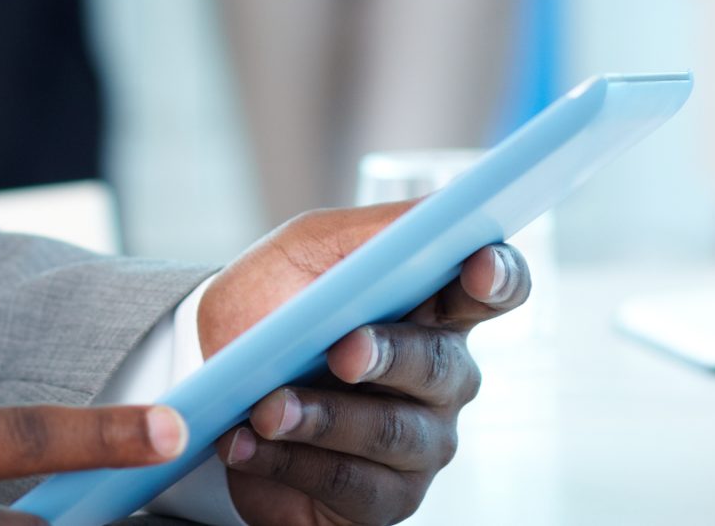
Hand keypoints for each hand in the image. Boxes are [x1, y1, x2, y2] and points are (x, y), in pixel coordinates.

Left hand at [197, 206, 530, 524]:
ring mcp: (422, 442)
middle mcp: (445, 376)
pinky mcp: (385, 499)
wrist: (215, 384)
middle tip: (340, 351)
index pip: (497, 286)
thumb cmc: (272, 305)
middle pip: (440, 365)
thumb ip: (367, 235)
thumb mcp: (304, 251)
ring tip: (265, 407)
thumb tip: (429, 217)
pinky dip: (291, 460)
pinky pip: (352, 484)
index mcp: (436, 304)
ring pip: (391, 431)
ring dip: (321, 416)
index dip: (498, 276)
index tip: (479, 266)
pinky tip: (247, 443)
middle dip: (388, 355)